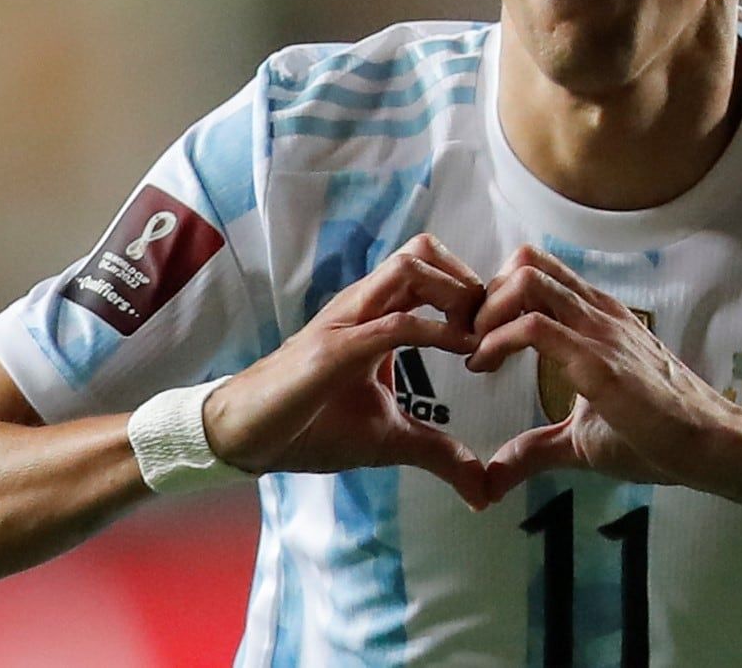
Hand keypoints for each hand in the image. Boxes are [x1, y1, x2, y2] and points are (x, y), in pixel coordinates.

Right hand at [202, 234, 490, 509]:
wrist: (245, 435)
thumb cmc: (309, 425)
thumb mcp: (388, 439)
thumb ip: (437, 452)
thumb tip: (482, 489)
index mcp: (376, 316)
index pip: (429, 268)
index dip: (470, 289)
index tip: (496, 331)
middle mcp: (362, 306)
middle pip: (424, 251)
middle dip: (469, 279)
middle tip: (491, 327)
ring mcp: (346, 322)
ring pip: (409, 267)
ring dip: (455, 293)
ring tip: (477, 336)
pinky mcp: (332, 351)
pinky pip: (392, 324)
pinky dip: (435, 331)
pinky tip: (462, 351)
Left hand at [467, 246, 741, 503]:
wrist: (712, 447)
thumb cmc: (656, 436)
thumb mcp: (581, 440)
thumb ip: (535, 449)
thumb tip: (490, 478)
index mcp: (595, 318)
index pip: (535, 271)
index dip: (493, 296)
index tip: (472, 337)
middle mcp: (596, 312)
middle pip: (526, 260)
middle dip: (483, 295)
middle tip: (466, 339)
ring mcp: (598, 331)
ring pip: (527, 279)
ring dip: (486, 311)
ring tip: (474, 351)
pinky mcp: (599, 361)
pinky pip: (535, 327)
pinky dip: (496, 340)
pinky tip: (484, 367)